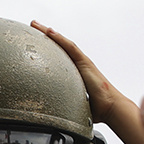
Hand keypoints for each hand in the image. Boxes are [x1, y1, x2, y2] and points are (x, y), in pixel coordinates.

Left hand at [30, 21, 143, 143]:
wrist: (111, 108)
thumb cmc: (99, 109)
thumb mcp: (77, 105)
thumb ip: (67, 106)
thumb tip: (56, 118)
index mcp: (77, 74)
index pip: (61, 58)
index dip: (49, 49)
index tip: (37, 44)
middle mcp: (80, 65)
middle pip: (60, 47)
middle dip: (46, 37)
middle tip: (32, 27)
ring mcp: (83, 63)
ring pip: (63, 43)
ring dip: (49, 33)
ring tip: (36, 25)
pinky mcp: (85, 63)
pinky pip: (70, 48)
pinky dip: (59, 39)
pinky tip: (49, 32)